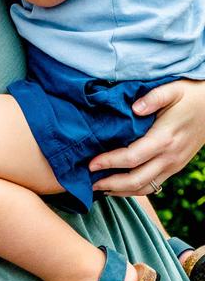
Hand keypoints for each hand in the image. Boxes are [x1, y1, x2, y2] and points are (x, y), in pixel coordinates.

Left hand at [91, 79, 204, 195]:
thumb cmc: (191, 95)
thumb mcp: (173, 89)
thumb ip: (153, 97)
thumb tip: (135, 107)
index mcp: (164, 138)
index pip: (132, 157)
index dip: (110, 162)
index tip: (91, 163)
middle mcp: (169, 157)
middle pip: (137, 179)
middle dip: (111, 184)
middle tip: (89, 183)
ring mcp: (174, 165)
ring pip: (145, 187)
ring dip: (121, 191)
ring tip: (99, 188)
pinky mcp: (175, 167)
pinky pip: (153, 185)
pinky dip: (135, 189)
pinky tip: (119, 187)